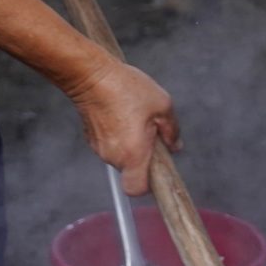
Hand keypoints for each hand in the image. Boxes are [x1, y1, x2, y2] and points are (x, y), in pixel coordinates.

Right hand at [68, 58, 179, 195]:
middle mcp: (113, 156)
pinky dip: (117, 136)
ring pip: (120, 157)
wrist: (91, 76)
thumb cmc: (125, 88)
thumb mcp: (162, 105)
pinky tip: (121, 115)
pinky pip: (110, 145)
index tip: (156, 170)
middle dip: (142, 157)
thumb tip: (175, 145)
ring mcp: (99, 148)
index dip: (148, 185)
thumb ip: (172, 130)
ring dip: (130, 145)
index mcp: (133, 154)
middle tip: (150, 134)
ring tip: (134, 119)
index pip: (137, 189)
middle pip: (130, 171)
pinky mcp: (91, 138)